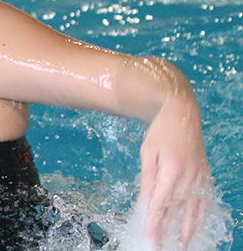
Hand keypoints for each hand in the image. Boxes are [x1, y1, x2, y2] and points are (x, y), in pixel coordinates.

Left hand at [138, 93, 211, 249]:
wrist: (182, 114)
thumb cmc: (160, 132)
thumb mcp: (147, 153)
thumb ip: (147, 179)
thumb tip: (145, 202)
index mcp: (172, 170)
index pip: (162, 203)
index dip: (155, 222)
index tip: (150, 236)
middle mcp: (189, 176)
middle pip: (177, 208)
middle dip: (167, 229)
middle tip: (159, 245)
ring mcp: (200, 176)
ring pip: (194, 208)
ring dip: (187, 228)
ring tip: (181, 243)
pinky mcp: (205, 174)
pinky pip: (204, 199)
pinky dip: (200, 214)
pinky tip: (196, 225)